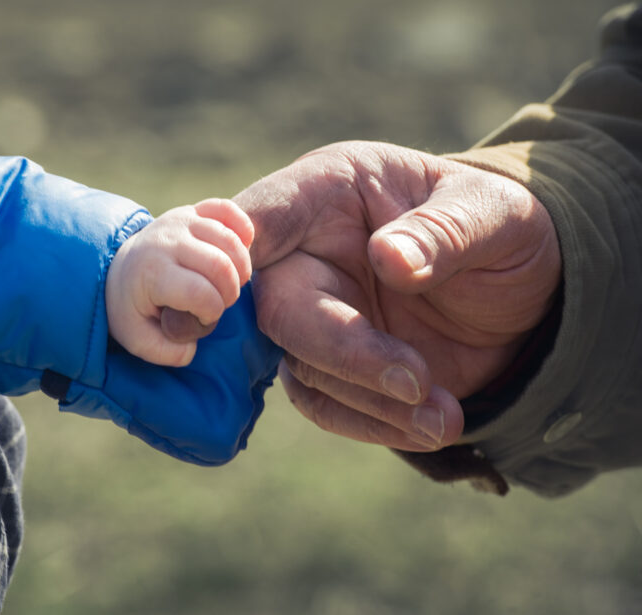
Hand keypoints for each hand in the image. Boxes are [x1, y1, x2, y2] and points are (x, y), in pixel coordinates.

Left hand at [106, 198, 253, 365]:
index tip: (202, 318)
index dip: (212, 313)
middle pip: (221, 265)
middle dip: (231, 292)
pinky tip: (240, 248)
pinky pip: (227, 210)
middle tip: (222, 302)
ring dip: (241, 267)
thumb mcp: (138, 339)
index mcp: (152, 273)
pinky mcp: (193, 210)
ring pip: (230, 240)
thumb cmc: (134, 307)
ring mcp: (180, 221)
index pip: (200, 293)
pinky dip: (242, 228)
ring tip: (231, 282)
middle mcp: (166, 241)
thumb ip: (165, 352)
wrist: (121, 269)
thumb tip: (191, 347)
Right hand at [240, 141, 560, 450]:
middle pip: (274, 306)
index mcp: (328, 191)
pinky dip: (371, 424)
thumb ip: (445, 229)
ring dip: (371, 400)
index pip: (262, 215)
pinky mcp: (333, 364)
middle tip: (416, 380)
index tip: (239, 288)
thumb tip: (389, 261)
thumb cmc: (502, 229)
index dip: (235, 253)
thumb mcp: (497, 213)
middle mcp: (307, 252)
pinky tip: (431, 425)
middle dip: (341, 351)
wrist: (521, 294)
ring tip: (444, 416)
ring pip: (301, 365)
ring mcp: (316, 312)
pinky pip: (323, 402)